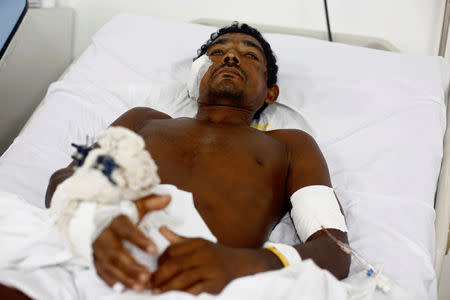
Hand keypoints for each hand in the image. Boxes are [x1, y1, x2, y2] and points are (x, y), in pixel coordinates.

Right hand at [93, 194, 170, 290]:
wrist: (88, 215)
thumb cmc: (116, 211)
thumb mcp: (133, 205)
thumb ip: (150, 203)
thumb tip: (168, 198)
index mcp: (114, 221)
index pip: (127, 231)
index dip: (140, 240)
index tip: (154, 249)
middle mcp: (103, 235)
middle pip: (116, 253)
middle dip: (132, 266)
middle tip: (148, 276)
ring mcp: (96, 249)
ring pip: (108, 266)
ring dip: (124, 277)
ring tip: (141, 286)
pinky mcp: (92, 258)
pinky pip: (100, 272)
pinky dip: (110, 281)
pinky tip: (123, 288)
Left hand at [151, 227, 281, 294]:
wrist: (243, 265)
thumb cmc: (216, 255)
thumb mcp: (200, 244)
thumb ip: (179, 241)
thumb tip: (161, 230)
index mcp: (198, 243)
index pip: (172, 250)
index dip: (160, 261)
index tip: (153, 270)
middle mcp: (204, 253)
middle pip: (176, 264)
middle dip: (160, 275)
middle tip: (150, 284)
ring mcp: (211, 268)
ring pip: (183, 278)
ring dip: (167, 287)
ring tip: (157, 293)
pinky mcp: (216, 283)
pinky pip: (196, 290)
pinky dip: (183, 294)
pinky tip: (174, 297)